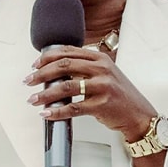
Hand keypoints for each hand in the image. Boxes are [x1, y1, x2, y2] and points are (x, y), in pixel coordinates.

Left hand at [25, 46, 154, 141]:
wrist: (139, 114)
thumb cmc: (120, 95)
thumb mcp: (106, 74)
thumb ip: (85, 68)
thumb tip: (55, 70)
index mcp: (100, 58)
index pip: (68, 52)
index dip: (47, 57)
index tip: (34, 65)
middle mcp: (102, 69)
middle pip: (64, 66)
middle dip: (41, 73)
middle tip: (29, 81)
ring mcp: (103, 86)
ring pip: (66, 87)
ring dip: (45, 94)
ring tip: (33, 99)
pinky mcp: (102, 105)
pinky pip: (74, 108)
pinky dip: (57, 111)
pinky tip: (47, 113)